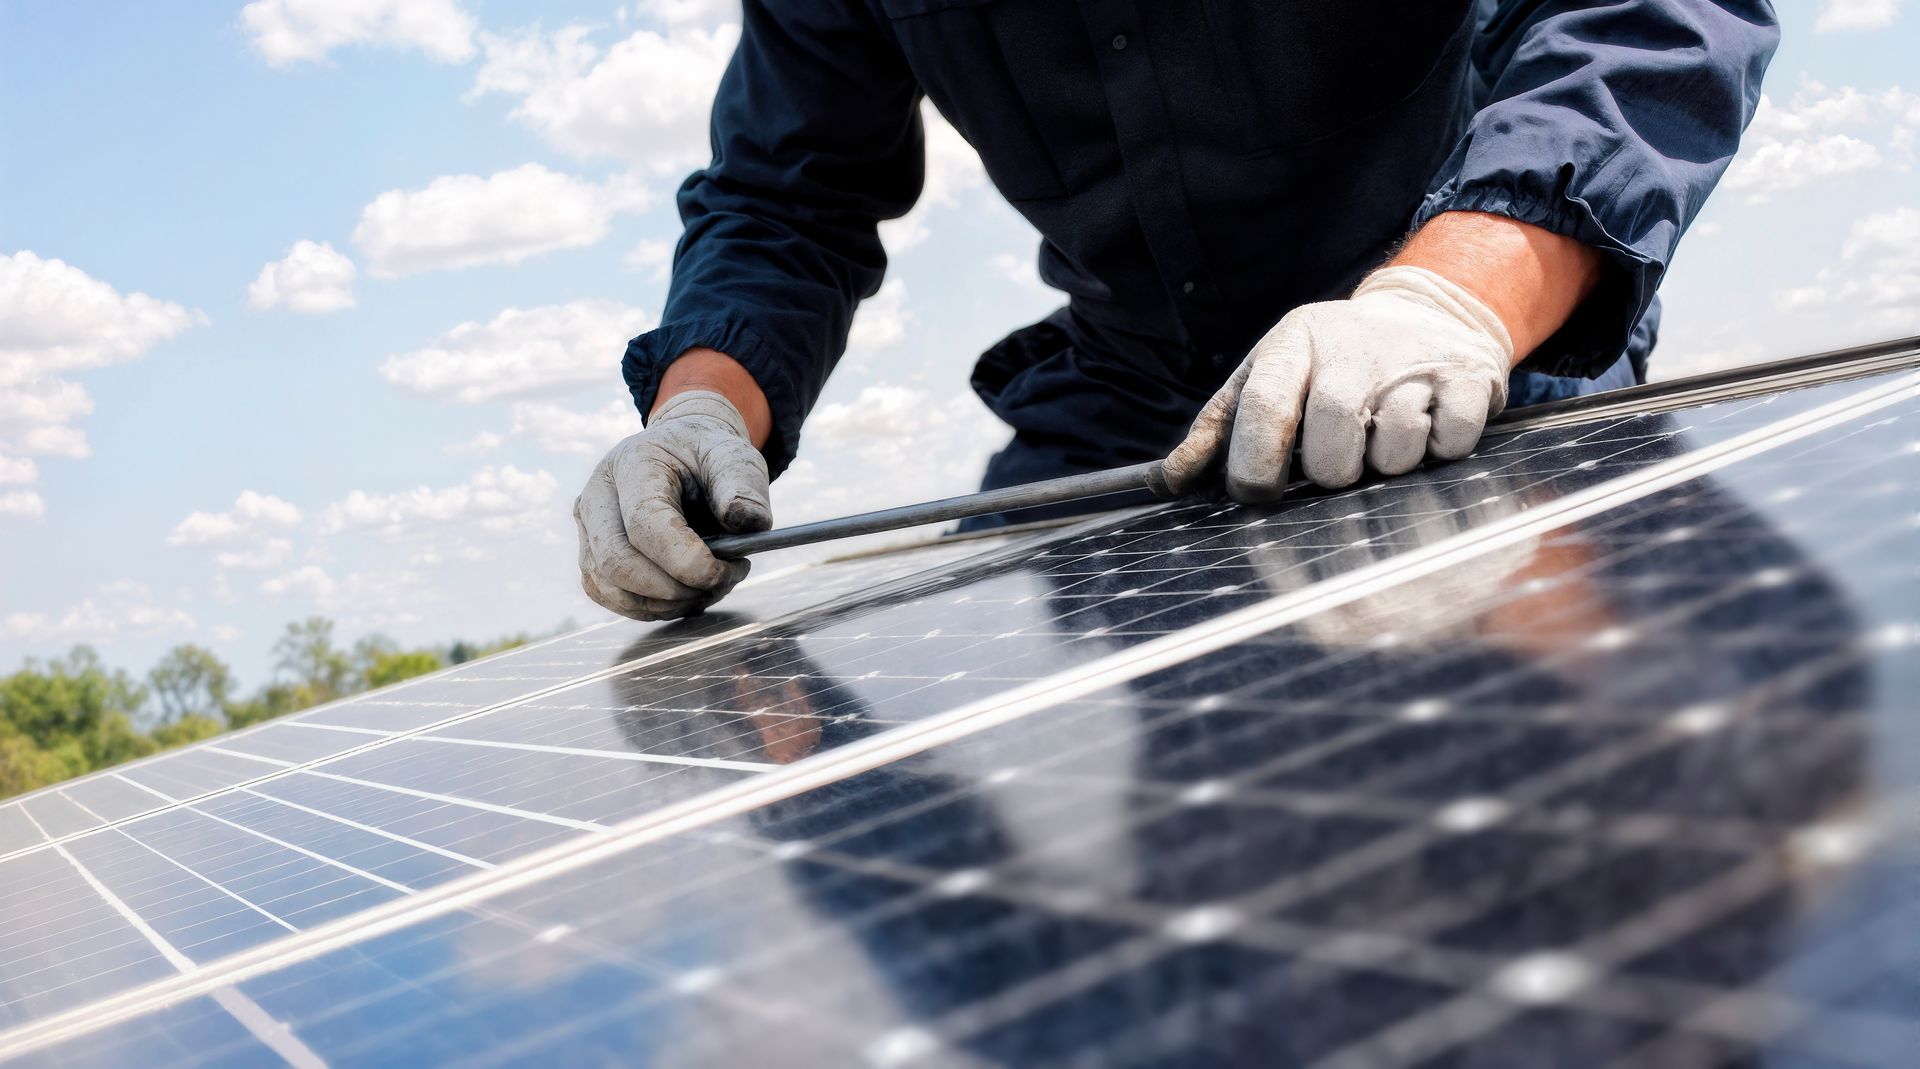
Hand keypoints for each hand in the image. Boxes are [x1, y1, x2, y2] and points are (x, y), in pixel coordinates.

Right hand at [574, 390, 771, 619]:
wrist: (682, 453)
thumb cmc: (707, 456)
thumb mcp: (734, 456)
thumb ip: (744, 486)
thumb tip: (748, 521)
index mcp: (633, 463)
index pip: (644, 524)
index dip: (684, 560)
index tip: (724, 571)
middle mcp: (598, 494)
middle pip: (618, 562)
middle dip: (673, 589)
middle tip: (719, 582)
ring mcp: (587, 527)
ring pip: (609, 587)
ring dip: (664, 604)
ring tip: (706, 588)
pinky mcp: (590, 554)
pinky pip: (610, 596)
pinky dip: (651, 608)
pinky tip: (685, 594)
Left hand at [1158, 265, 1513, 500]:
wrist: (1427, 311)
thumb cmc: (1331, 360)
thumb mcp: (1271, 372)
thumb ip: (1219, 427)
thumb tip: (1169, 480)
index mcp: (1294, 342)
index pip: (1265, 408)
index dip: (1256, 465)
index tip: (1260, 491)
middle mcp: (1352, 346)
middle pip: (1332, 444)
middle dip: (1333, 472)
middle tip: (1339, 461)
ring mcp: (1414, 360)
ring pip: (1394, 452)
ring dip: (1388, 465)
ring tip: (1384, 436)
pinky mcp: (1468, 375)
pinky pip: (1450, 442)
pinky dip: (1439, 449)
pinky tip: (1429, 425)